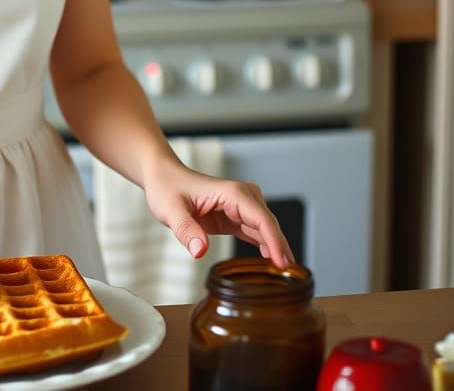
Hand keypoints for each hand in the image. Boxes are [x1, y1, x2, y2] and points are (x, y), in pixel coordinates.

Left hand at [143, 159, 293, 268]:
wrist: (162, 177)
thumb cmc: (167, 187)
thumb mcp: (171, 210)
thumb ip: (186, 230)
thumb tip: (200, 251)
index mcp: (232, 193)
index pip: (262, 218)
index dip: (275, 240)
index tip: (284, 262)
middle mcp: (240, 197)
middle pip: (268, 224)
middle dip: (281, 247)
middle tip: (291, 276)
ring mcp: (239, 207)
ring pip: (264, 229)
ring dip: (276, 248)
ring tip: (287, 274)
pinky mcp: (233, 217)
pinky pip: (255, 232)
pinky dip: (265, 245)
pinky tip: (272, 261)